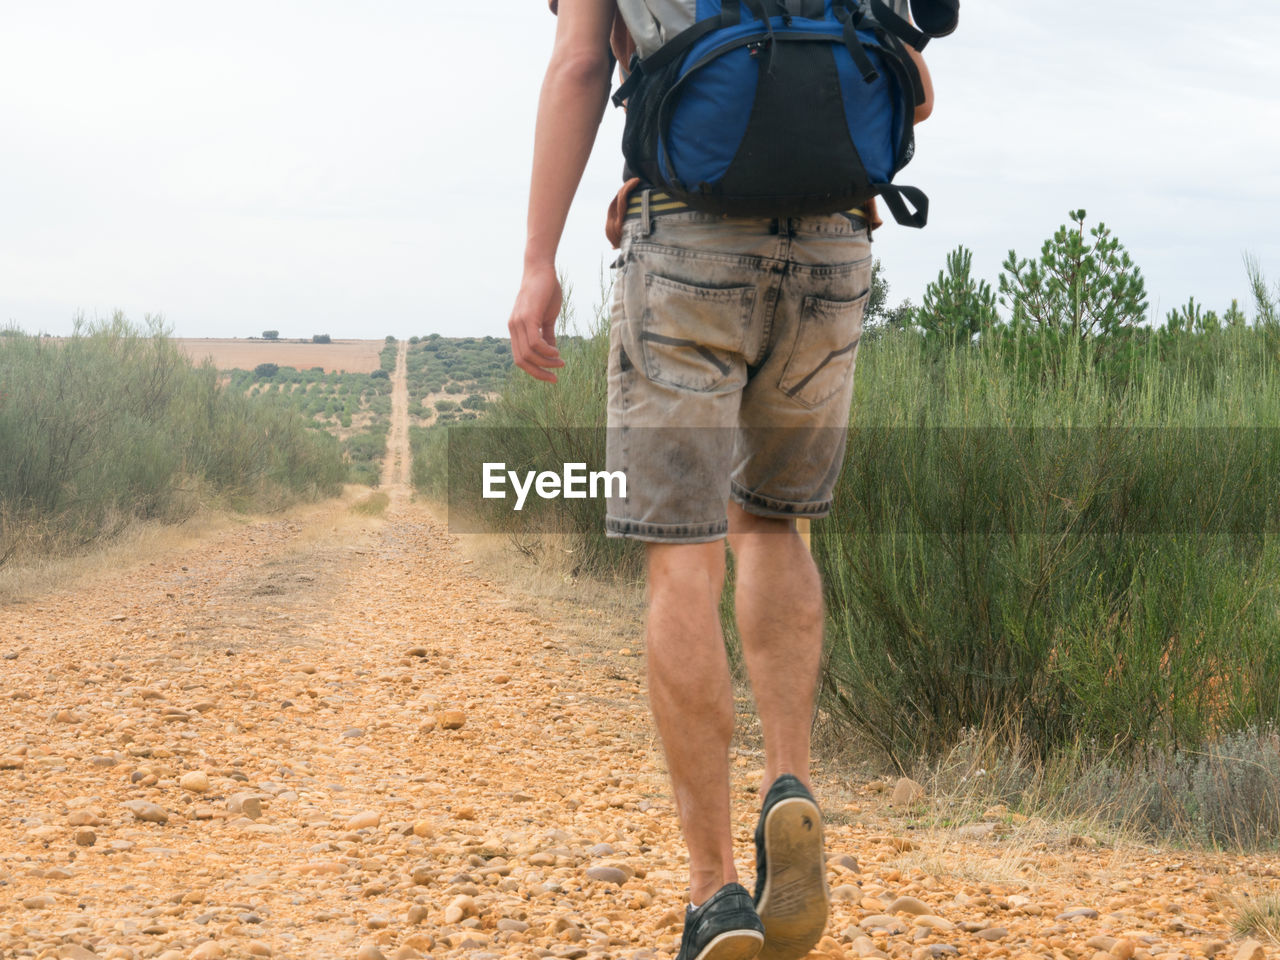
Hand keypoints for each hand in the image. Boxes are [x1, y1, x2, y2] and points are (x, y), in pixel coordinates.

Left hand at [508, 264, 565, 382]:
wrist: (542, 270)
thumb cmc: (545, 291)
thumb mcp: (547, 318)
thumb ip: (547, 335)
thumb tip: (552, 352)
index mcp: (516, 330)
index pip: (520, 358)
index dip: (534, 370)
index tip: (551, 376)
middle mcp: (513, 328)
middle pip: (522, 361)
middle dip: (539, 372)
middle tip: (556, 377)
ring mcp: (518, 323)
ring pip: (529, 354)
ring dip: (546, 362)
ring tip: (560, 362)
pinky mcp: (527, 317)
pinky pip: (534, 342)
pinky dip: (546, 351)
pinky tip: (556, 352)